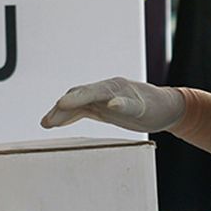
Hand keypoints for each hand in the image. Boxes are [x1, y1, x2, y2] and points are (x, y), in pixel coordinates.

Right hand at [41, 77, 184, 133]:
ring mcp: (101, 98)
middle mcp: (104, 90)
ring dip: (61, 112)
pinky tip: (57, 122)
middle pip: (78, 96)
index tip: (60, 104)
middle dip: (61, 107)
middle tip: (47, 121)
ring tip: (45, 123)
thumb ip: (127, 106)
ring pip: (76, 103)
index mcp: (114, 87)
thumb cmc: (156, 107)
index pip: (90, 92)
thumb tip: (112, 104)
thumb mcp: (145, 109)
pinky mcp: (101, 106)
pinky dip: (68, 116)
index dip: (75, 98)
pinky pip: (81, 110)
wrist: (164, 108)